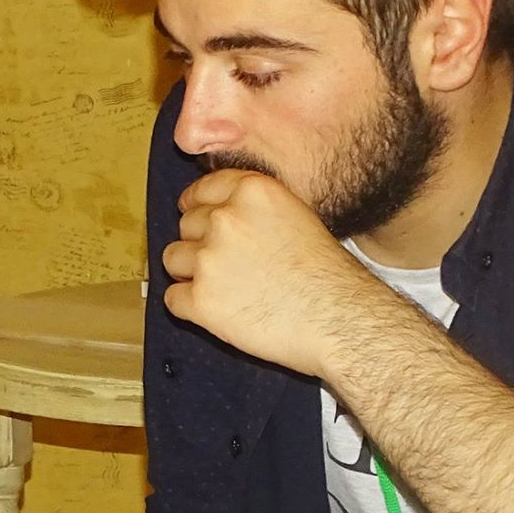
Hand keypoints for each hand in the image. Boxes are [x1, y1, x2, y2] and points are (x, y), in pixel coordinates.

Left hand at [159, 169, 377, 378]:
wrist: (341, 321)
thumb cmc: (329, 277)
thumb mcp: (297, 217)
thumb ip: (255, 209)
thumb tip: (222, 212)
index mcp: (251, 191)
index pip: (202, 190)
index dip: (198, 206)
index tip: (198, 217)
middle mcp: (225, 218)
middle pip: (186, 225)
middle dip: (200, 244)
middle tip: (230, 267)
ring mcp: (209, 259)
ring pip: (173, 259)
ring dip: (191, 274)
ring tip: (228, 291)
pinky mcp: (200, 300)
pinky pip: (172, 299)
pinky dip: (190, 308)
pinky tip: (221, 313)